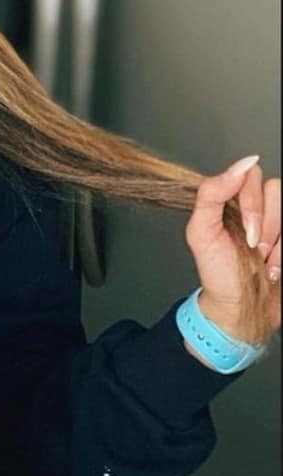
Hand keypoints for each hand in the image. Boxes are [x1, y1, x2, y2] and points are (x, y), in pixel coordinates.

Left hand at [184, 154, 280, 341]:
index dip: (253, 205)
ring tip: (264, 258)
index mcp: (234, 200)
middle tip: (254, 248)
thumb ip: (211, 194)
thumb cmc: (218, 273)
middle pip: (277, 191)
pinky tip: (275, 267)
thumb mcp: (201, 233)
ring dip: (279, 243)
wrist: (240, 308)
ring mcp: (278, 222)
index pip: (253, 176)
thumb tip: (238, 166)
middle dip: (265, 226)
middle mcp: (260, 206)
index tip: (246, 233)